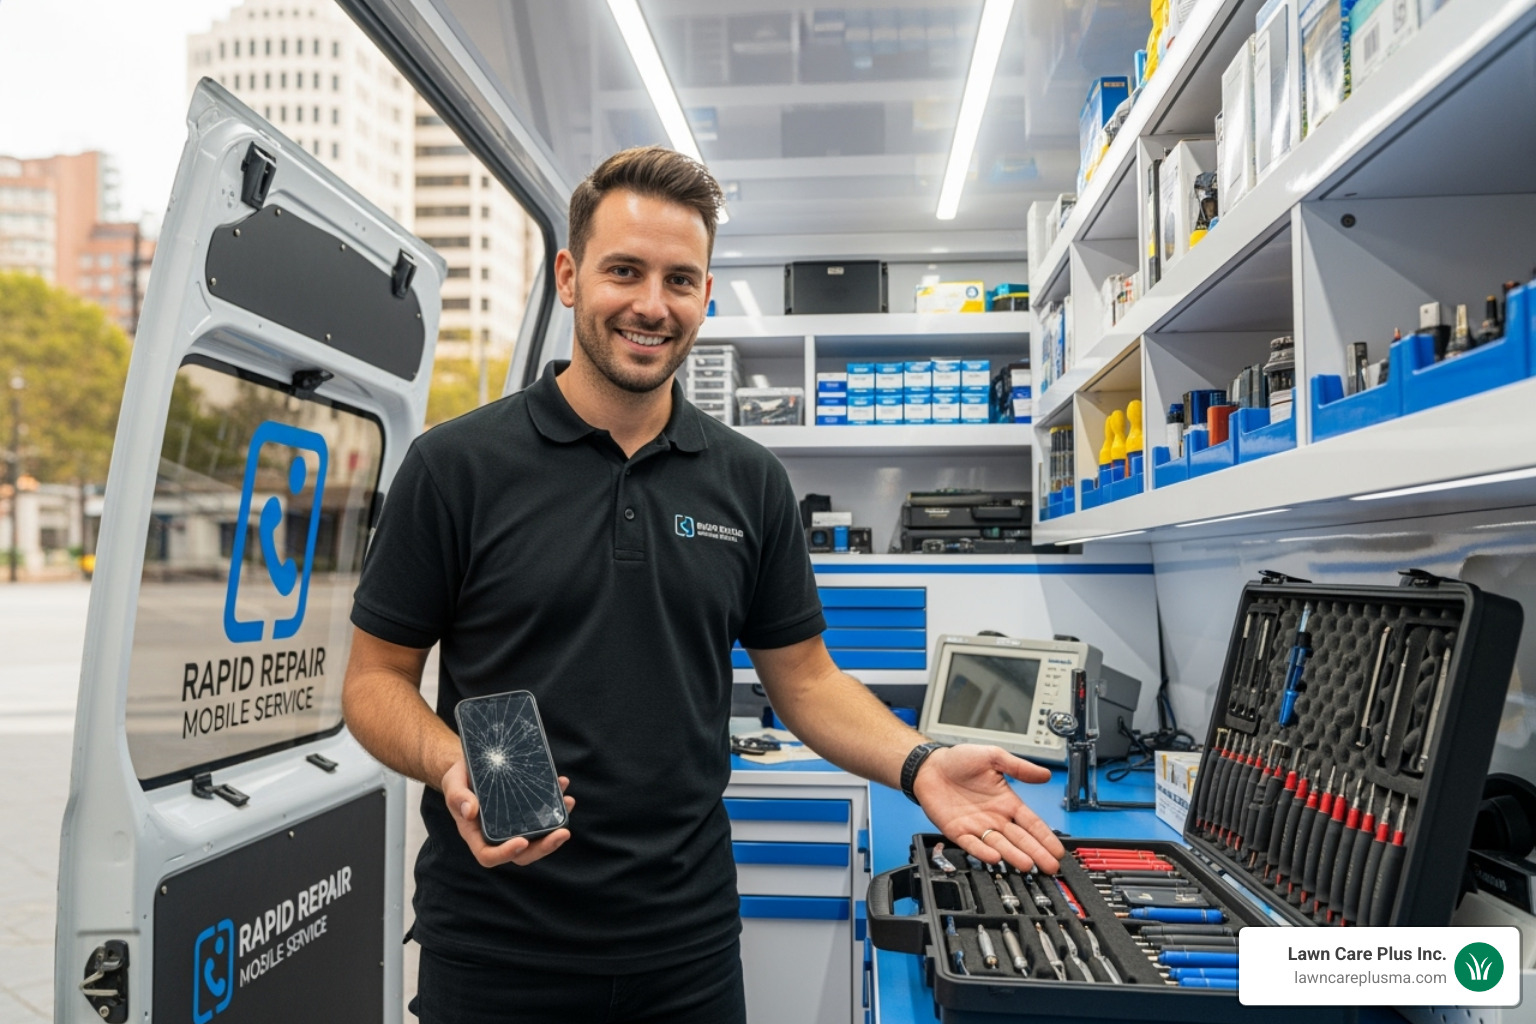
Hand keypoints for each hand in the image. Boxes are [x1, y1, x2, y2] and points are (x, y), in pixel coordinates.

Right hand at [441, 760, 575, 867]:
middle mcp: (497, 834)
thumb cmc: (459, 778)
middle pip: (522, 853)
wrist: (469, 765)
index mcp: (476, 835)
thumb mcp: (453, 783)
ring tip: (568, 803)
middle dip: (544, 846)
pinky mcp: (526, 809)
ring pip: (538, 834)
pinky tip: (563, 784)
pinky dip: (556, 801)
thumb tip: (470, 811)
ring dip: (556, 824)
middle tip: (563, 833)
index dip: (506, 854)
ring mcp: (514, 824)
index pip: (489, 855)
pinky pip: (543, 812)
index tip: (522, 842)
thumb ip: (458, 797)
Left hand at [911, 744, 1064, 873]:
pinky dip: (983, 852)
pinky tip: (995, 857)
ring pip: (1000, 845)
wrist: (929, 766)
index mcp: (1007, 802)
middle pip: (1020, 839)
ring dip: (1014, 856)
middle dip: (1037, 853)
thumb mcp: (993, 756)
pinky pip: (972, 845)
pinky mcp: (958, 832)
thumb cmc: (959, 760)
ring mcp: (977, 827)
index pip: (1032, 823)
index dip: (1046, 837)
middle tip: (1050, 867)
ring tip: (1028, 865)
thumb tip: (1045, 774)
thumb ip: (1018, 767)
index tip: (1058, 850)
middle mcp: (995, 818)